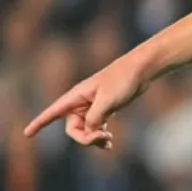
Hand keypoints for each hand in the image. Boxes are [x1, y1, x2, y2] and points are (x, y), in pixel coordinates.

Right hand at [23, 54, 150, 148]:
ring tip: (109, 141)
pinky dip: (100, 137)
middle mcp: (81, 103)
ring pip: (86, 131)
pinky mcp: (104, 110)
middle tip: (103, 137)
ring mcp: (92, 107)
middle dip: (85, 137)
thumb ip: (94, 119)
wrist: (141, 70)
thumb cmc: (122, 80)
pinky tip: (108, 143)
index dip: (39, 123)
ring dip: (94, 139)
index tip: (27, 133)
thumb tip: (89, 132)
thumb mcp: (107, 101)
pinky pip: (96, 129)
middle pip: (73, 129)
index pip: (53, 112)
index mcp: (76, 96)